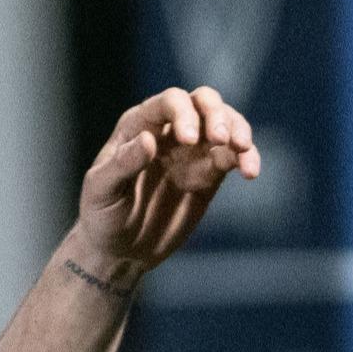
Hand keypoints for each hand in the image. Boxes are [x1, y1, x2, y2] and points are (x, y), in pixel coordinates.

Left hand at [71, 86, 261, 285]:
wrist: (122, 249)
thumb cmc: (102, 215)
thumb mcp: (103, 190)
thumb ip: (123, 164)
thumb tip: (149, 139)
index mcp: (139, 126)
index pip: (169, 102)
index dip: (184, 113)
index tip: (190, 140)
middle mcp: (169, 131)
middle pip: (203, 102)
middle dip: (218, 115)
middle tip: (224, 140)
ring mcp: (192, 151)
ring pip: (225, 124)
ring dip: (239, 131)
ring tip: (244, 151)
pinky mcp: (210, 174)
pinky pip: (234, 157)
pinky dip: (247, 159)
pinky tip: (250, 172)